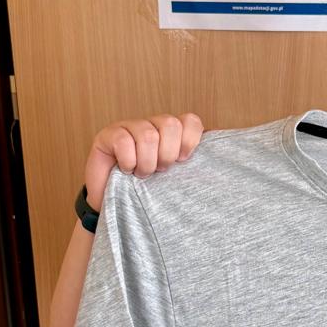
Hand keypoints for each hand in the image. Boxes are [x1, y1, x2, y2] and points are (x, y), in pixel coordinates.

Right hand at [84, 113, 203, 202]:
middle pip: (170, 124)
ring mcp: (128, 127)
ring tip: (142, 174)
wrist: (115, 206)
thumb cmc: (147, 194)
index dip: (189, 141)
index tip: (182, 161)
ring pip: (148, 134)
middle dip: (167, 154)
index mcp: (170, 134)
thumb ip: (193, 168)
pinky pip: (124, 141)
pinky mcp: (108, 135)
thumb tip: (218, 161)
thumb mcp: (176, 181)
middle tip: (160, 171)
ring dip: (147, 162)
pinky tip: (126, 171)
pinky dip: (128, 161)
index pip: (190, 121)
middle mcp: (151, 126)